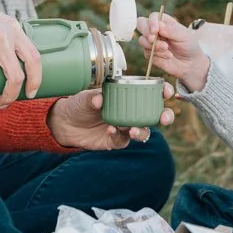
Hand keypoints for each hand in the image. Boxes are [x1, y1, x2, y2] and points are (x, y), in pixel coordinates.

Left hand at [47, 87, 174, 150]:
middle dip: (164, 116)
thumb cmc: (79, 103)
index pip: (151, 91)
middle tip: (163, 118)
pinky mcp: (115, 141)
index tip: (166, 91)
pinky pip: (123, 140)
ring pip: (143, 131)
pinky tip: (111, 130)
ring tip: (132, 129)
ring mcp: (124, 127)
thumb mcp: (84, 97)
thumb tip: (99, 99)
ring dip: (142, 130)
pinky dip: (119, 135)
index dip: (163, 91)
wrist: (66, 123)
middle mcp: (130, 111)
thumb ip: (91, 97)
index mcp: (128, 94)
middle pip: (155, 114)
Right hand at [136, 12, 209, 93]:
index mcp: (164, 22)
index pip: (152, 17)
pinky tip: (168, 56)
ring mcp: (151, 42)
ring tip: (167, 49)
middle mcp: (156, 30)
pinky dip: (157, 55)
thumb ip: (171, 30)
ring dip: (154, 46)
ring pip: (142, 40)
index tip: (155, 31)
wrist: (190, 63)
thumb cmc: (188, 45)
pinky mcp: (150, 54)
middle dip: (146, 32)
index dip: (151, 22)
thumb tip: (159, 25)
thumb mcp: (184, 36)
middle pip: (141, 24)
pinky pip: (147, 53)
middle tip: (153, 39)